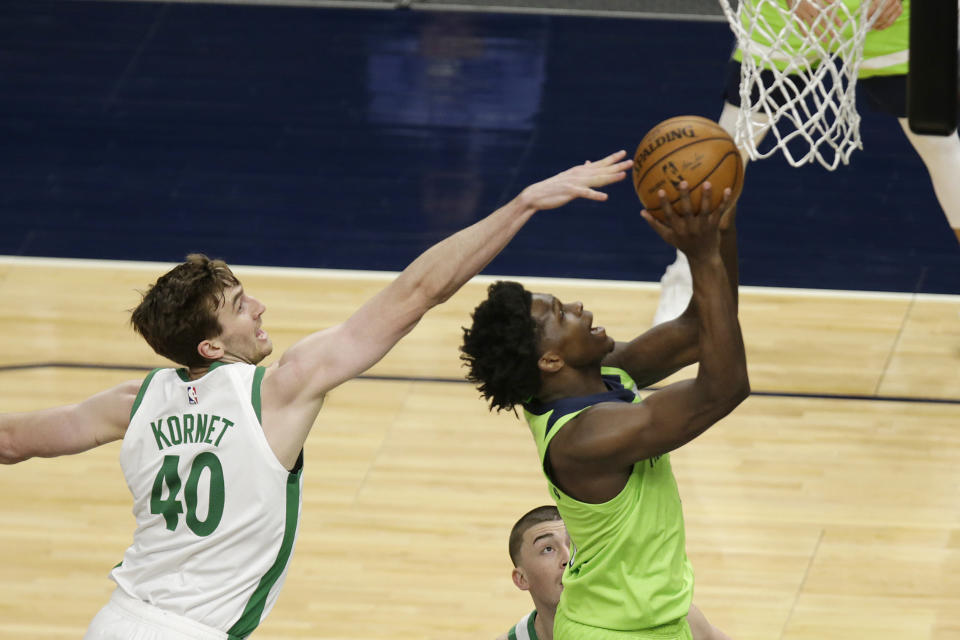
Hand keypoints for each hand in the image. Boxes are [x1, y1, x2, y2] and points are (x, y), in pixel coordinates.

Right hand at [518, 150, 633, 211]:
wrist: (535, 195)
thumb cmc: (553, 188)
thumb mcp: (569, 177)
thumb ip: (581, 171)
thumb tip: (589, 162)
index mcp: (580, 171)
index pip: (599, 164)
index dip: (612, 159)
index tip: (624, 153)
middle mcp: (579, 174)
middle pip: (602, 170)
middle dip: (617, 166)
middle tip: (631, 161)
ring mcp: (575, 182)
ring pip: (597, 179)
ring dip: (610, 177)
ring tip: (623, 175)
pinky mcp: (570, 192)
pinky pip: (585, 193)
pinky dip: (595, 195)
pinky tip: (605, 197)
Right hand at [640, 181, 731, 257]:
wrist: (703, 258)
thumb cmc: (683, 244)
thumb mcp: (668, 237)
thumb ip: (655, 224)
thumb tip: (642, 211)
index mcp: (678, 229)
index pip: (669, 215)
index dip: (665, 204)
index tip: (661, 191)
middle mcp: (690, 228)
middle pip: (687, 211)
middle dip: (685, 197)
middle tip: (683, 182)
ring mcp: (703, 226)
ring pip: (705, 210)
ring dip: (706, 197)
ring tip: (707, 183)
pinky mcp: (714, 226)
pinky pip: (720, 212)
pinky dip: (725, 202)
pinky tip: (728, 189)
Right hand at [786, 0, 843, 42]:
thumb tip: (837, 4)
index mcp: (818, 4)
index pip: (829, 13)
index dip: (835, 19)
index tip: (841, 25)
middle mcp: (812, 10)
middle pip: (822, 22)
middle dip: (829, 30)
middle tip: (834, 37)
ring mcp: (804, 14)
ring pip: (813, 26)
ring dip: (819, 34)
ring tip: (825, 41)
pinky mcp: (796, 16)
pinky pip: (801, 26)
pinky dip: (804, 32)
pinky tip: (809, 38)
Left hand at [865, 0, 901, 29]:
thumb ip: (867, 4)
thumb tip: (860, 13)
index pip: (876, 7)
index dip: (869, 14)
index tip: (864, 20)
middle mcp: (892, 1)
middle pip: (881, 15)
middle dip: (872, 22)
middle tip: (866, 26)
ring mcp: (897, 6)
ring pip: (885, 19)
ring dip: (876, 25)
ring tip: (870, 28)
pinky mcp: (899, 11)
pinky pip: (890, 22)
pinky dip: (883, 27)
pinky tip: (877, 28)